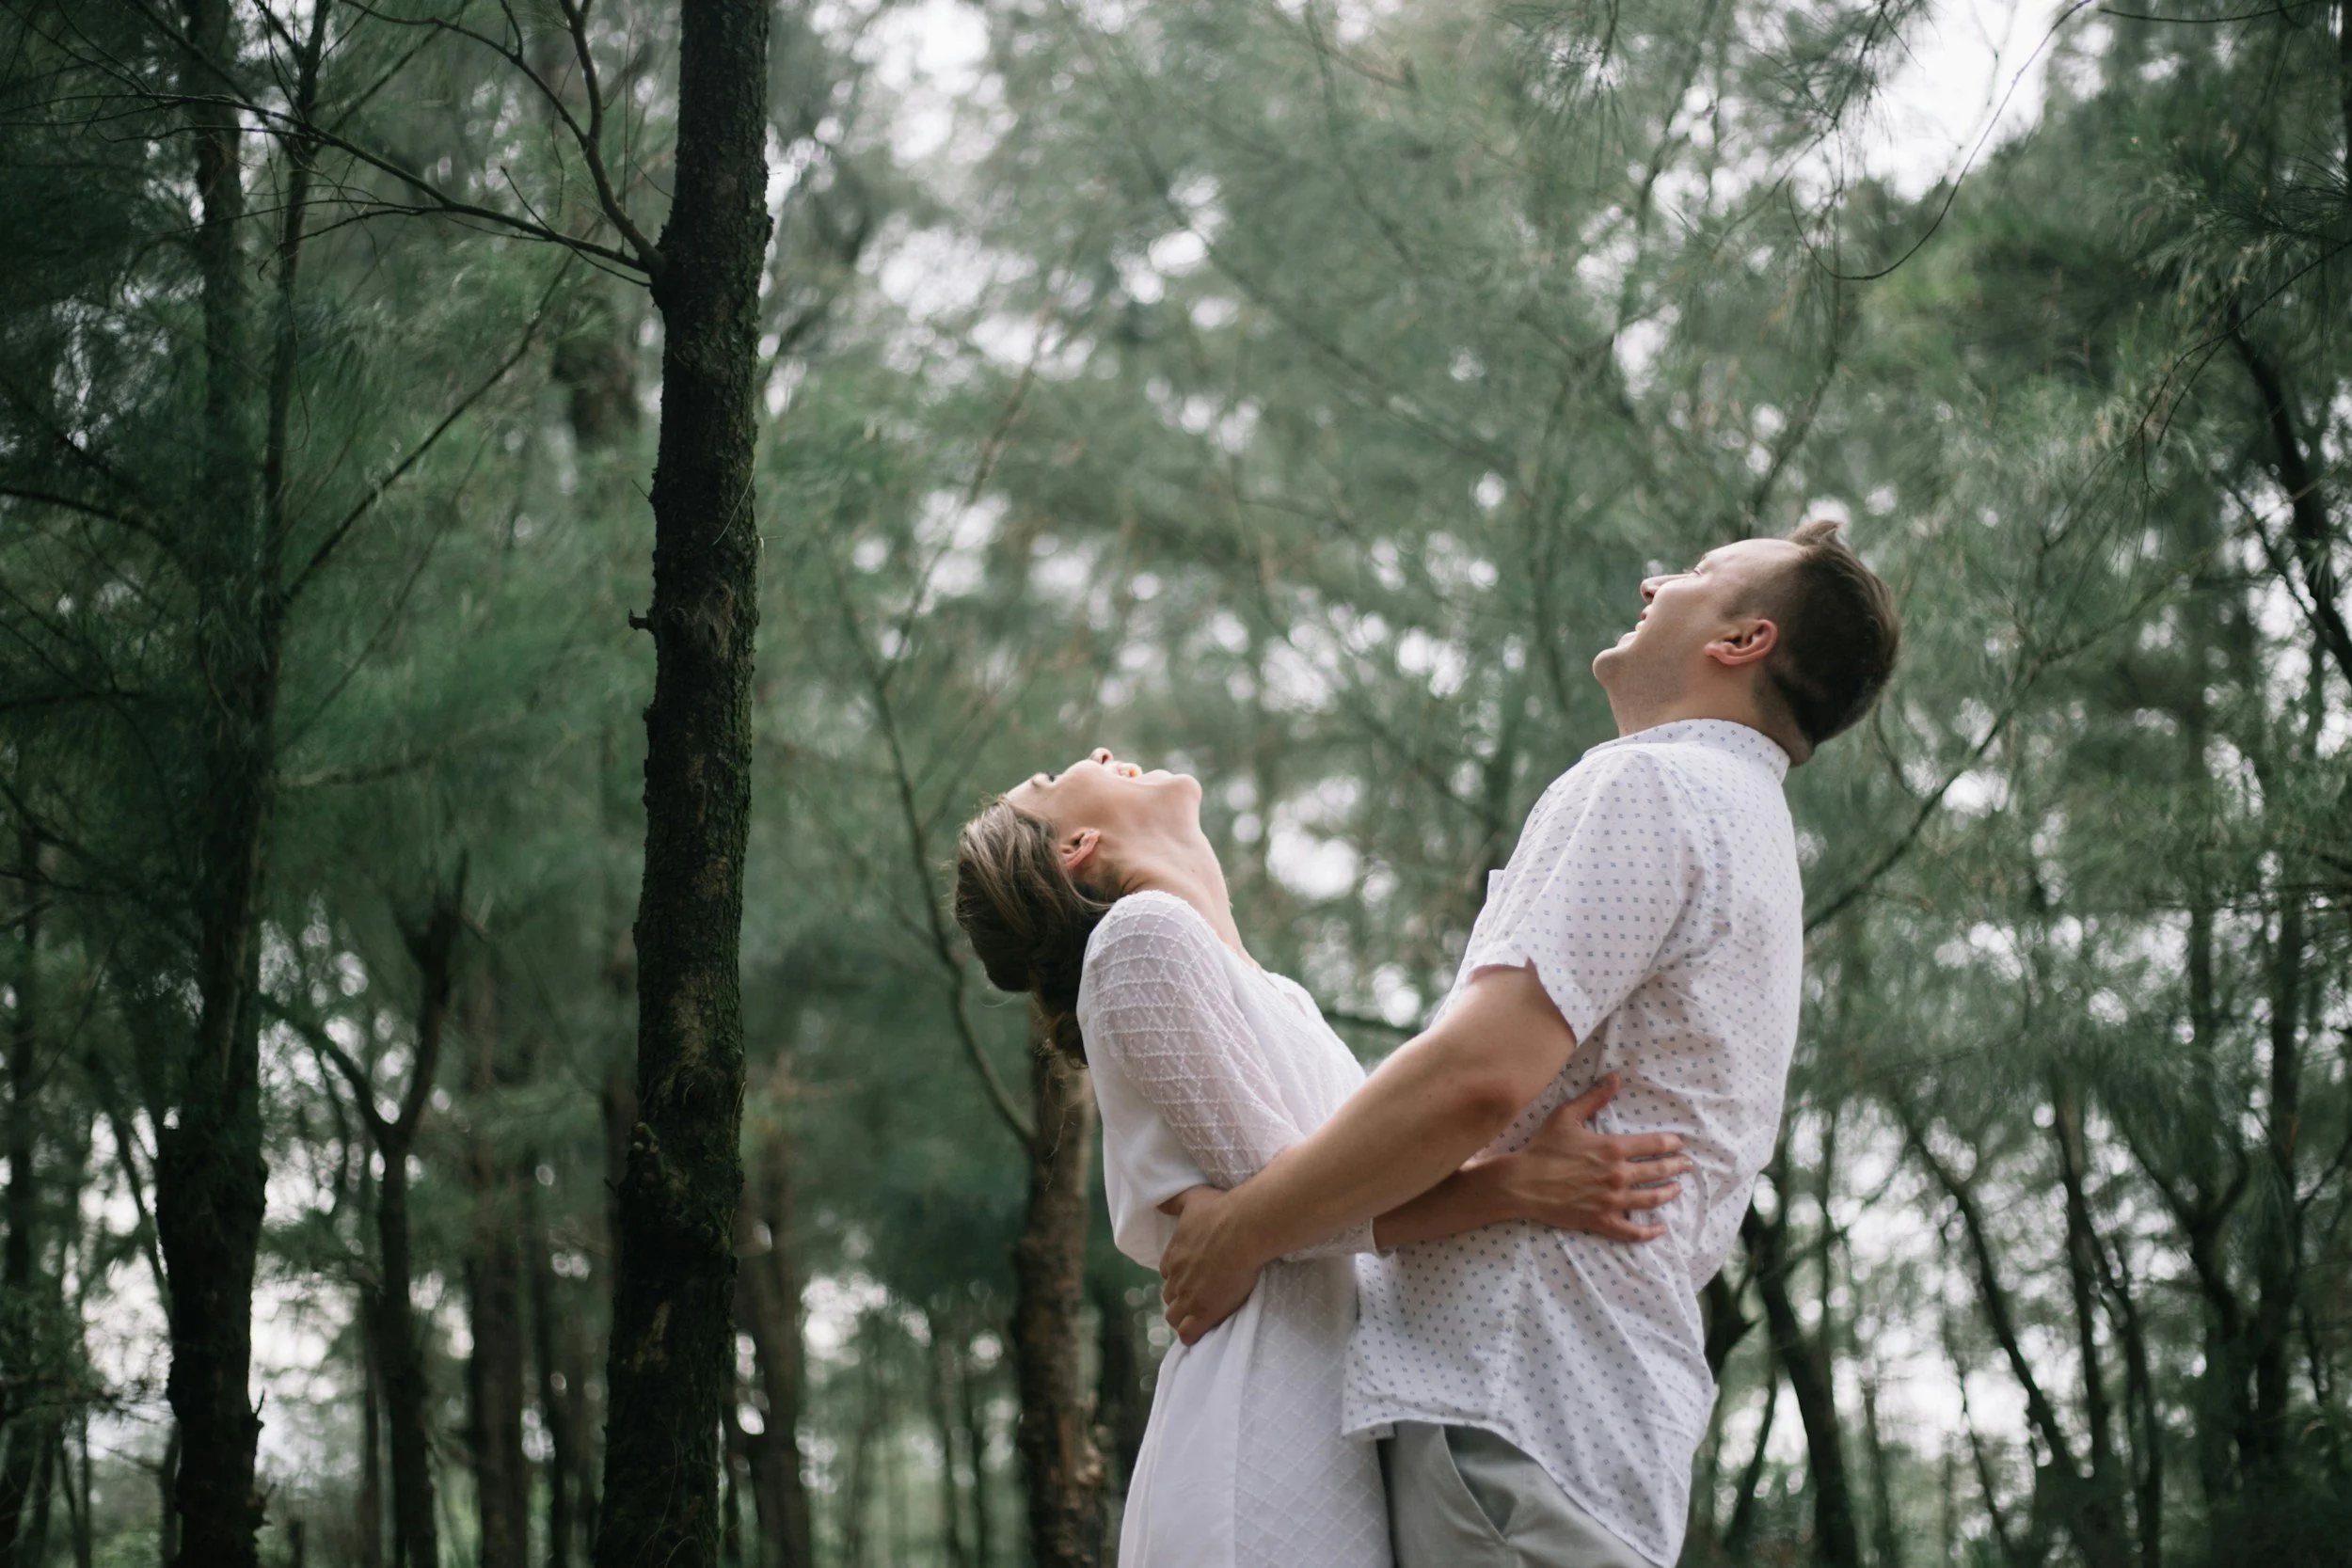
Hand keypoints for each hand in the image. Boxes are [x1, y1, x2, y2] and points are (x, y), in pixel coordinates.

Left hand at [1157, 1185, 1263, 1344]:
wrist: (1244, 1228)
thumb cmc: (1222, 1211)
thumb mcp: (1192, 1199)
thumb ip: (1174, 1202)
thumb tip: (1159, 1202)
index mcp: (1172, 1255)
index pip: (1167, 1274)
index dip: (1179, 1277)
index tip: (1192, 1276)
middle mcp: (1176, 1278)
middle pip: (1170, 1296)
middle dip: (1181, 1298)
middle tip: (1200, 1296)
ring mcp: (1189, 1297)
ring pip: (1175, 1317)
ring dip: (1184, 1318)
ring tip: (1200, 1317)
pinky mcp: (1205, 1312)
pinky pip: (1188, 1333)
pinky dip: (1192, 1335)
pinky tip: (1202, 1332)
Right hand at [1488, 1074, 1689, 1241]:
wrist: (1523, 1183)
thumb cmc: (1544, 1147)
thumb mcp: (1567, 1116)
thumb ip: (1594, 1098)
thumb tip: (1615, 1078)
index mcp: (1612, 1148)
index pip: (1654, 1144)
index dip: (1671, 1143)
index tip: (1679, 1143)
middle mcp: (1618, 1175)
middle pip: (1658, 1171)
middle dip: (1676, 1167)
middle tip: (1686, 1165)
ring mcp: (1612, 1201)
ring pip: (1651, 1199)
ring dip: (1668, 1193)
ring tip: (1677, 1189)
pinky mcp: (1602, 1220)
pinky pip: (1632, 1231)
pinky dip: (1649, 1232)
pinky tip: (1660, 1229)